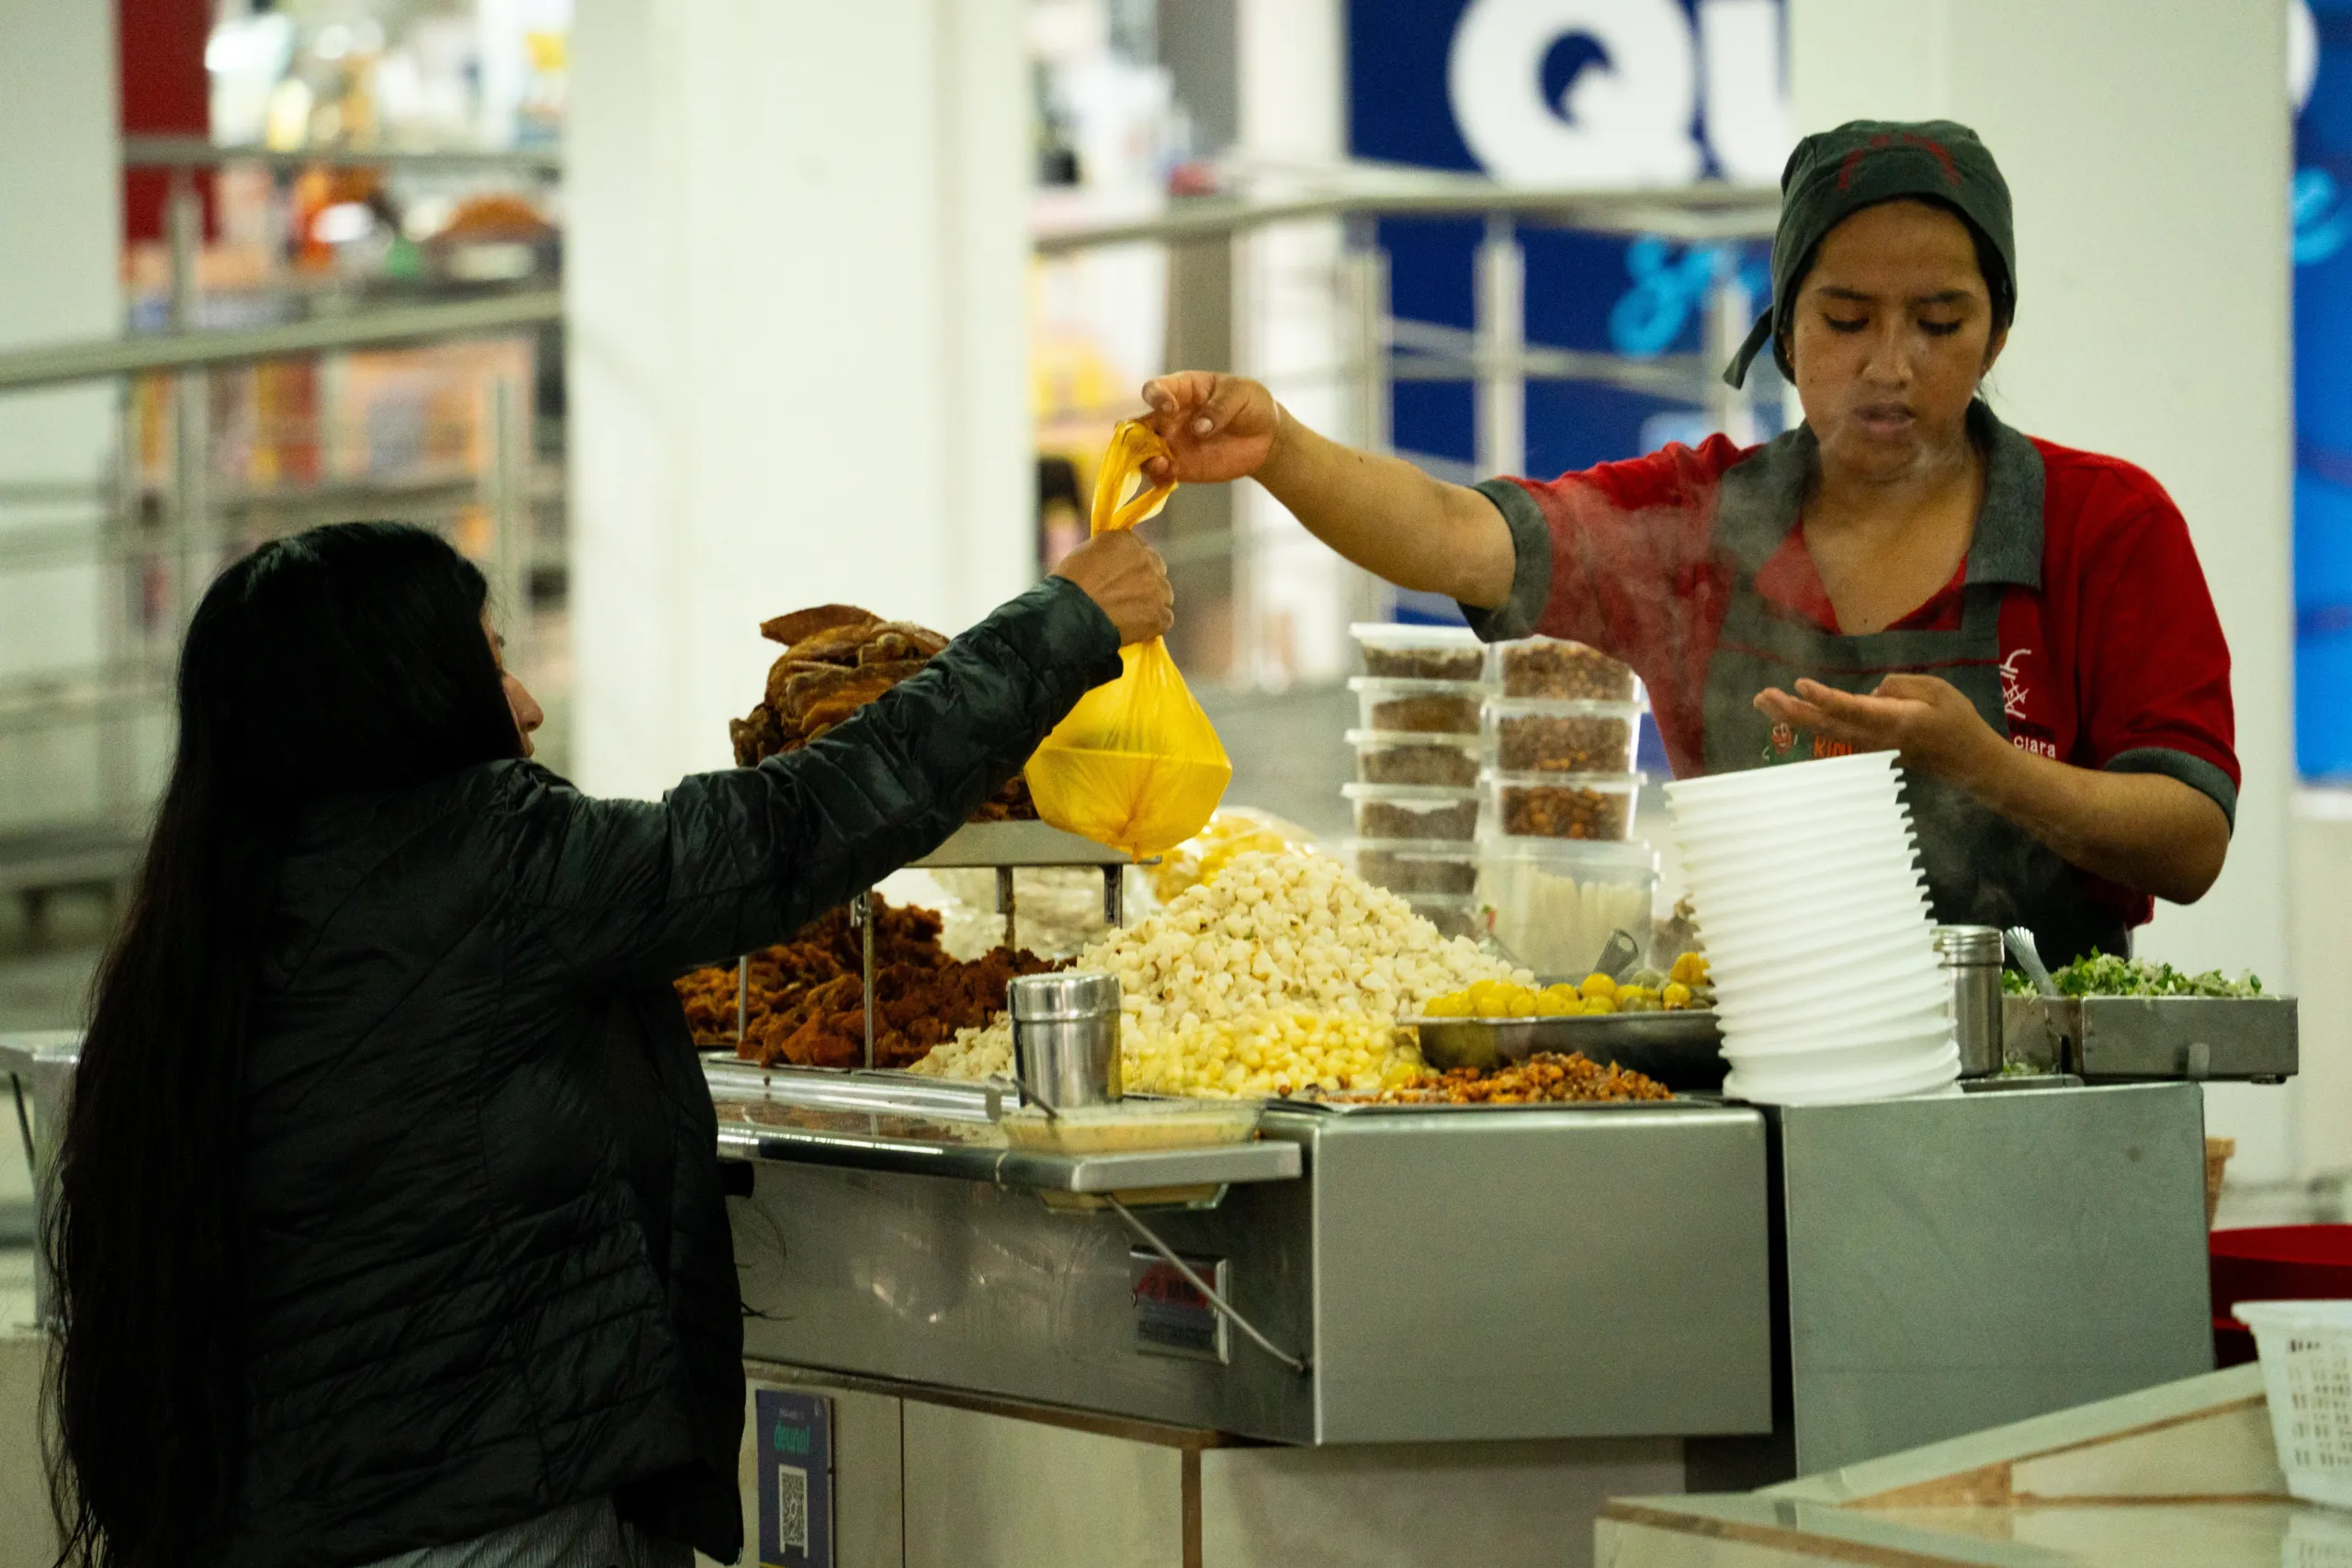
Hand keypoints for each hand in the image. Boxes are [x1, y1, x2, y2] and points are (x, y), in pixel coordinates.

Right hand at [1052, 529, 1173, 645]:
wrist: (1068, 616)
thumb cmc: (1068, 587)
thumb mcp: (1085, 555)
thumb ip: (1109, 554)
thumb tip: (1118, 564)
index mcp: (1127, 541)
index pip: (1139, 550)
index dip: (1130, 566)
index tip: (1121, 578)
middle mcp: (1147, 560)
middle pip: (1155, 570)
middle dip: (1144, 581)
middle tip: (1126, 597)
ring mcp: (1156, 588)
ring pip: (1163, 594)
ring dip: (1151, 602)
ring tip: (1128, 616)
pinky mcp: (1160, 615)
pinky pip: (1165, 618)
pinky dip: (1152, 625)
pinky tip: (1135, 629)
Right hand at [1138, 372, 1281, 485]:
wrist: (1265, 436)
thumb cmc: (1250, 404)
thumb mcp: (1240, 395)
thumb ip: (1220, 408)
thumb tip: (1199, 428)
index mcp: (1180, 389)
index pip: (1155, 389)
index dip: (1155, 397)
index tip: (1167, 407)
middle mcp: (1168, 416)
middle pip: (1138, 424)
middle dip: (1137, 435)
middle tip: (1150, 444)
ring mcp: (1172, 443)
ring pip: (1142, 452)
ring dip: (1144, 460)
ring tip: (1162, 464)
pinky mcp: (1180, 467)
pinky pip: (1159, 474)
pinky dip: (1158, 478)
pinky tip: (1168, 479)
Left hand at [1752, 674, 2008, 789]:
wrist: (1971, 763)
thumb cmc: (1958, 722)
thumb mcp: (1938, 690)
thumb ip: (1900, 686)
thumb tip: (1869, 693)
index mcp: (1894, 721)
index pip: (1852, 710)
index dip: (1825, 699)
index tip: (1800, 684)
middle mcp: (1875, 737)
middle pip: (1826, 725)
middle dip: (1792, 711)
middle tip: (1762, 696)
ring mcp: (1870, 746)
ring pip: (1825, 731)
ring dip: (1793, 716)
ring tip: (1764, 701)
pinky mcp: (1869, 748)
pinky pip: (1834, 734)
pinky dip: (1809, 722)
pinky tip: (1790, 713)